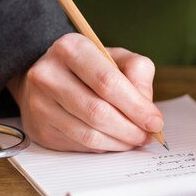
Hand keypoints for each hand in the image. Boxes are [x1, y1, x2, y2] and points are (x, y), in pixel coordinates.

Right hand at [7, 33, 163, 151]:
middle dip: (130, 128)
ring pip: (87, 134)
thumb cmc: (88, 66)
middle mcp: (49, 74)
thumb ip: (138, 72)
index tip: (155, 121)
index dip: (135, 106)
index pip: (107, 82)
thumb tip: (146, 107)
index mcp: (71, 48)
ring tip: (134, 139)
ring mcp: (39, 104)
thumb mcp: (115, 56)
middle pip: (97, 111)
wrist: (47, 74)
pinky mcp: (39, 128)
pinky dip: (103, 147)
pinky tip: (114, 140)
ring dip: (118, 142)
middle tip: (147, 135)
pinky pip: (78, 145)